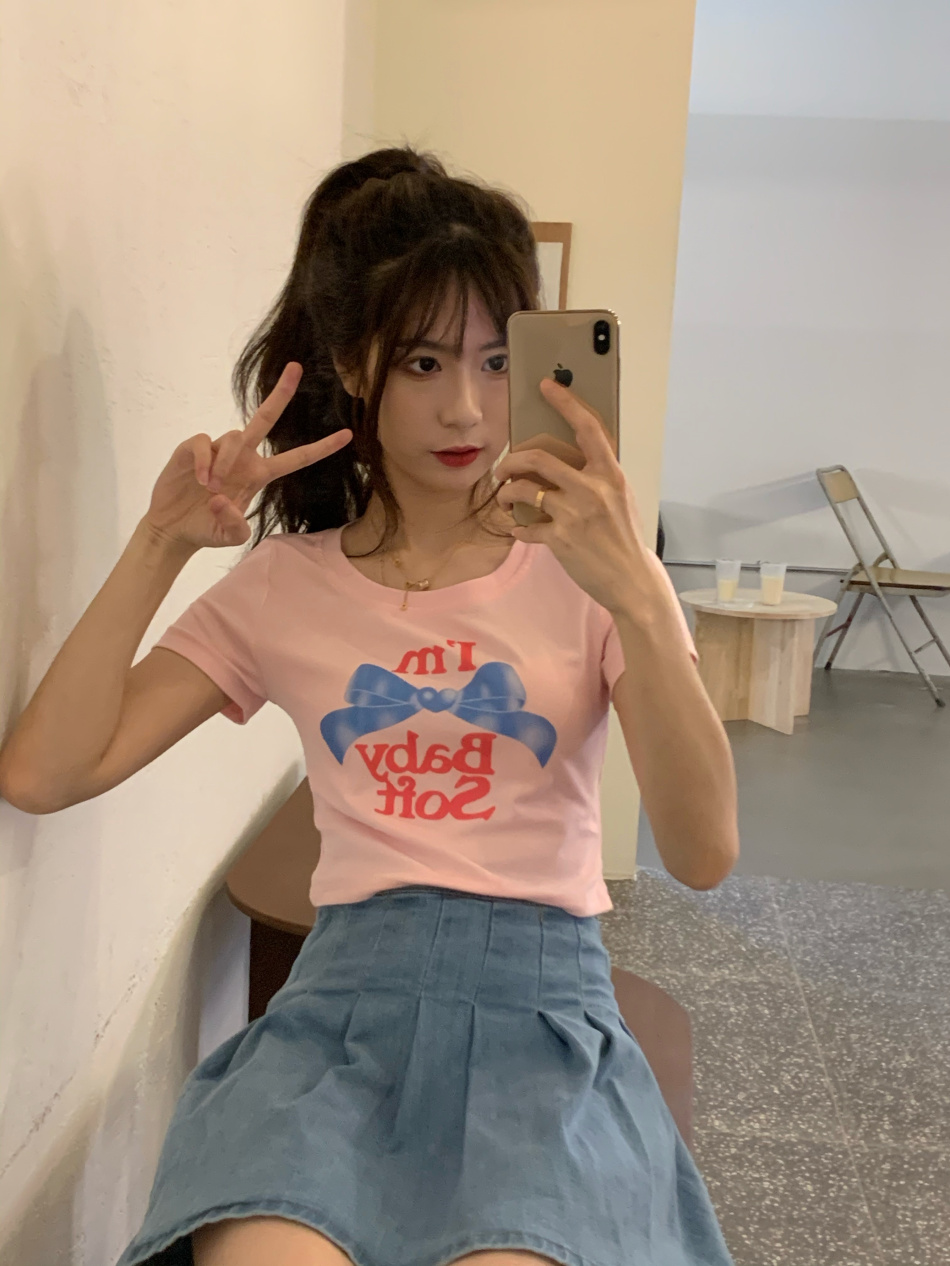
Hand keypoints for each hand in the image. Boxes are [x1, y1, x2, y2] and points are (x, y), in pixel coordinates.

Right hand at [143, 362, 351, 550]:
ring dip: (226, 463)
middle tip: (296, 367)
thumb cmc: (205, 528)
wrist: (173, 528)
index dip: (321, 448)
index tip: (348, 435)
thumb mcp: (230, 536)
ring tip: (213, 489)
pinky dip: (206, 461)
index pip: (296, 458)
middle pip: (266, 417)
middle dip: (282, 393)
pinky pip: (205, 442)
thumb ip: (236, 526)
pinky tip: (201, 481)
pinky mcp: (193, 448)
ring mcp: (218, 449)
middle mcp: (243, 457)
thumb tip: (223, 501)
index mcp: (259, 474)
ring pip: (235, 437)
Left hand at [493, 377, 660, 614]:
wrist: (631, 577)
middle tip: (503, 468)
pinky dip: (518, 529)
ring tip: (505, 499)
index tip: (548, 386)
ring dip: (506, 493)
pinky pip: (526, 528)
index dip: (565, 402)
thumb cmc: (624, 537)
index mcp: (609, 474)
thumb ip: (599, 476)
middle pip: (537, 458)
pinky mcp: (560, 539)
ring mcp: (574, 514)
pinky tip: (519, 530)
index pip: (587, 427)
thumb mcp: (621, 497)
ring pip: (523, 490)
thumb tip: (569, 459)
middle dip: (510, 460)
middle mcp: (591, 489)